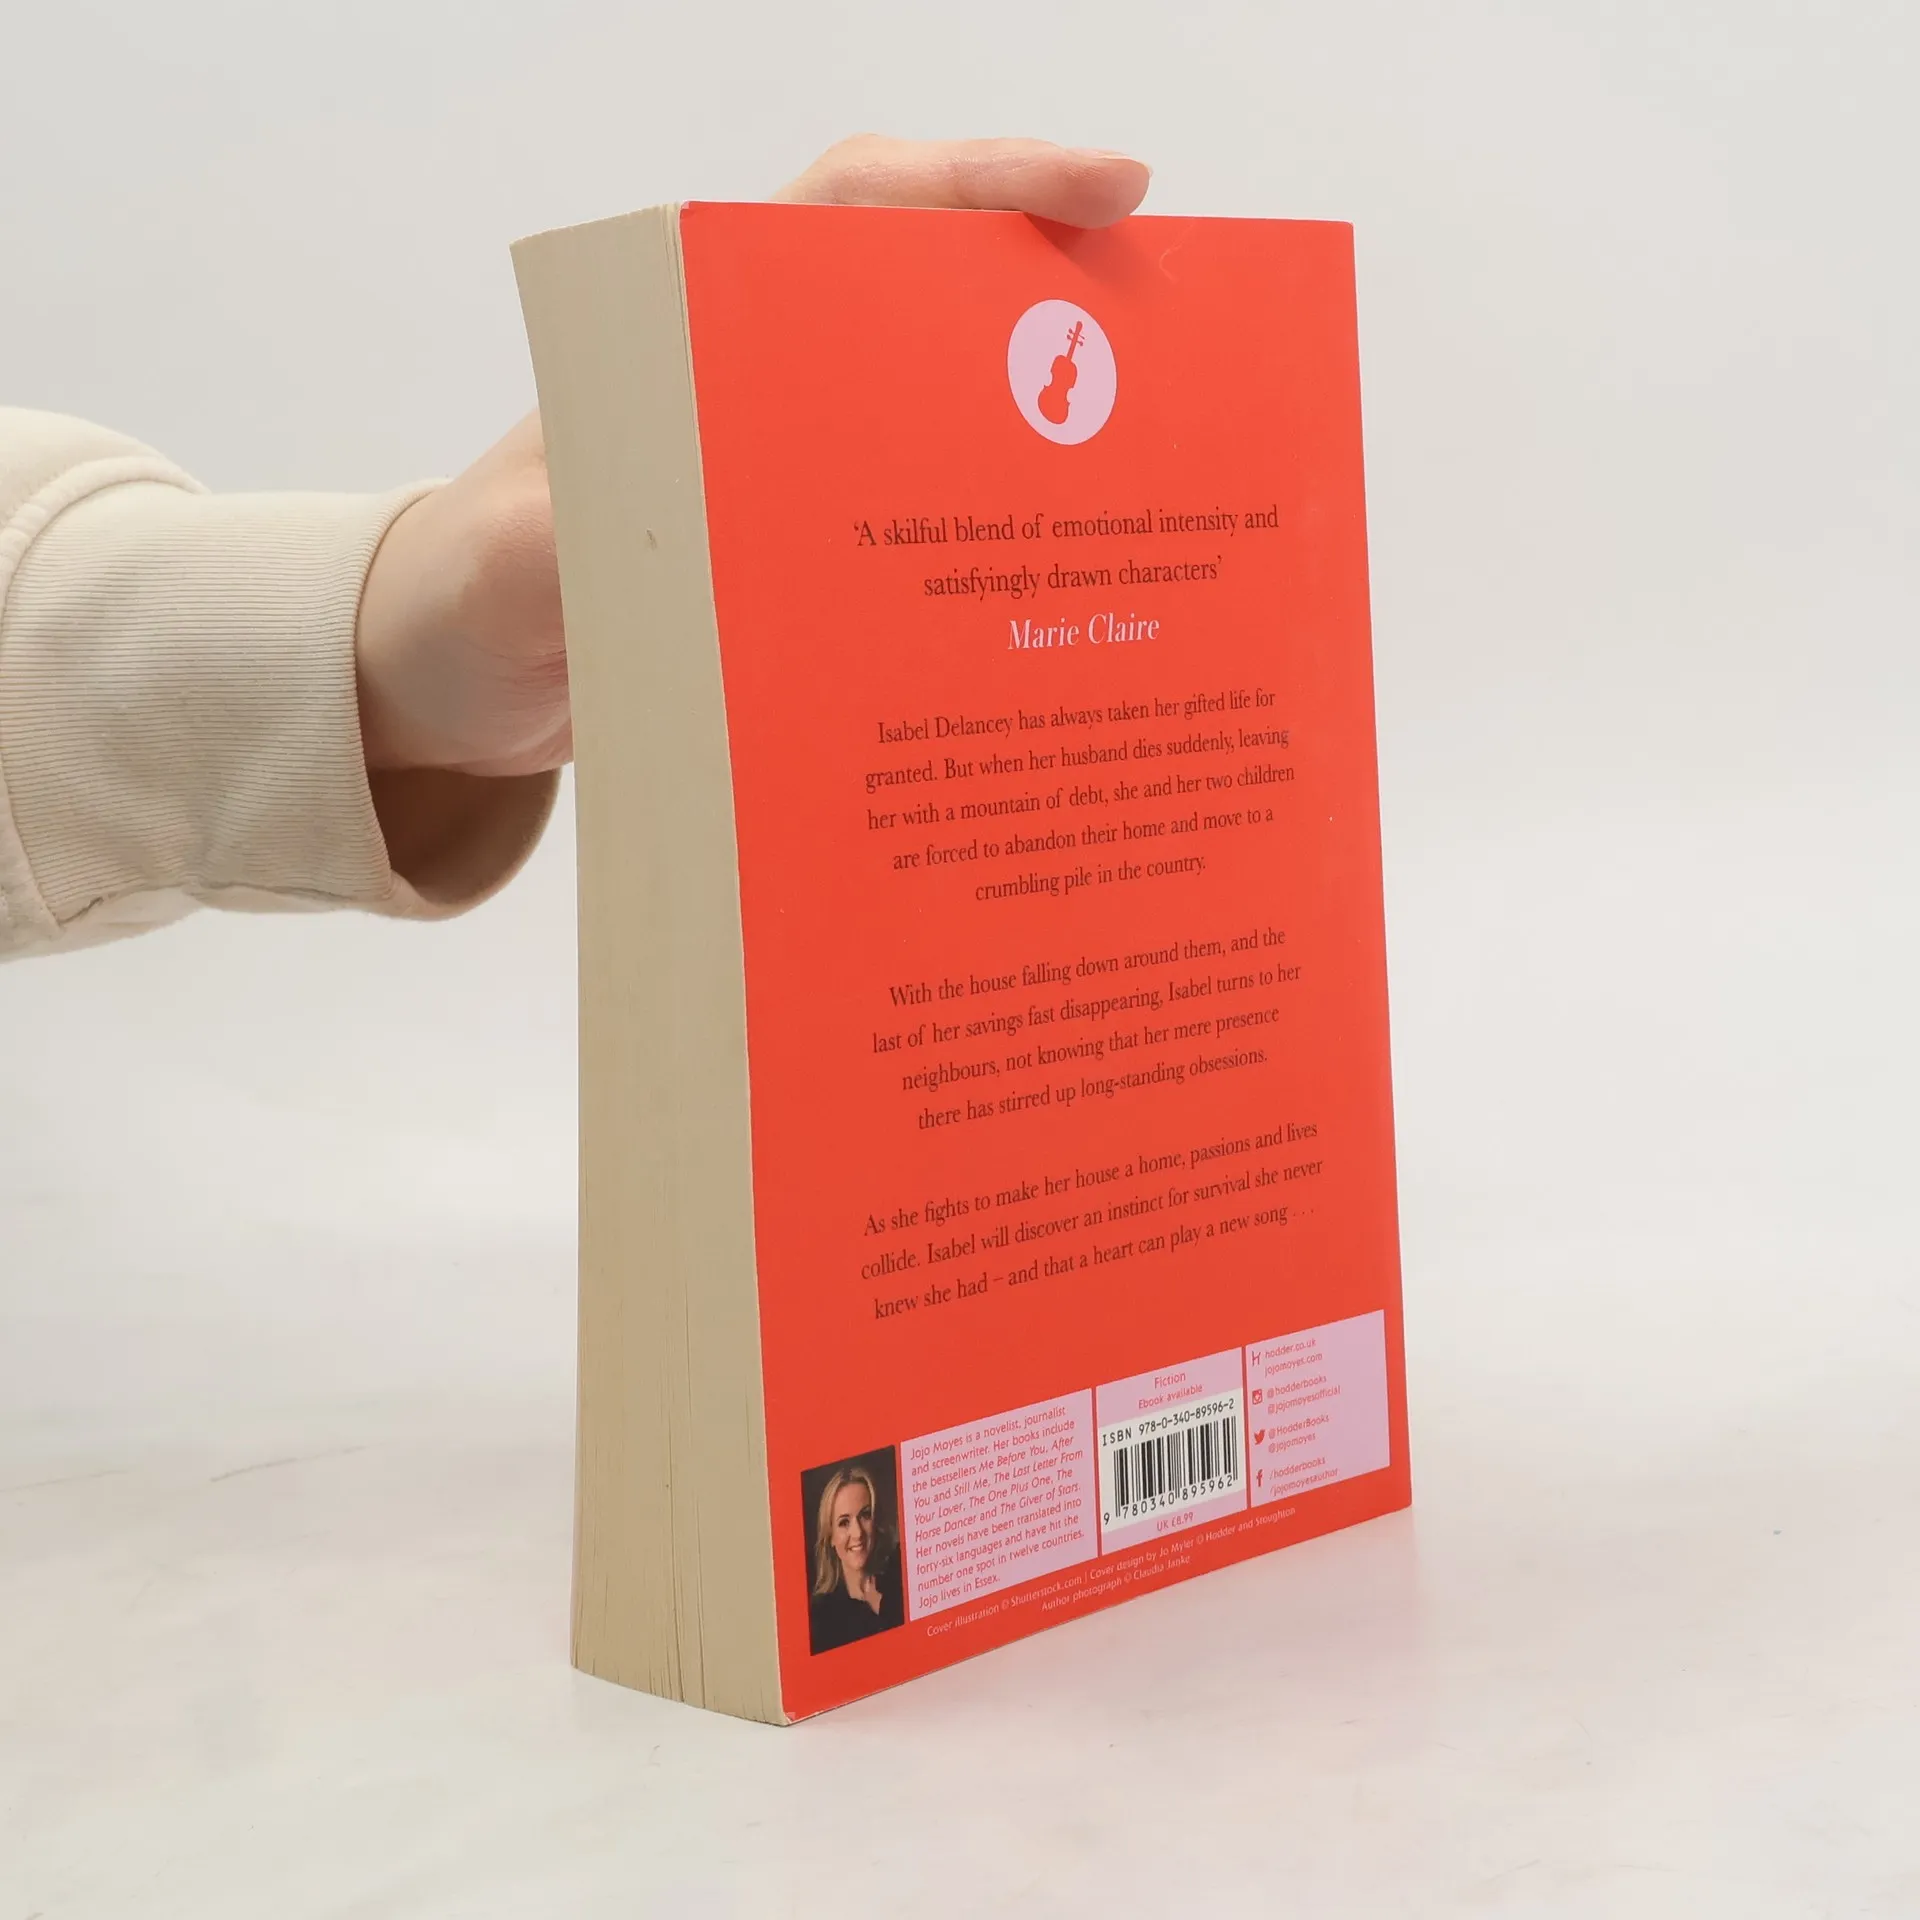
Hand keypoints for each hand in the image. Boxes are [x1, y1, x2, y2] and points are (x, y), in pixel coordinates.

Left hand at [353, 137, 1151, 778]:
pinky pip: (927, 540)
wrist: (453, 682)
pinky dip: (998, 563)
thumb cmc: (465, 595)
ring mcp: (800, 476)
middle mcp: (770, 386)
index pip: (856, 214)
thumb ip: (562, 549)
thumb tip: (644, 547)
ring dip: (1049, 452)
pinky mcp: (812, 564)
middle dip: (1066, 323)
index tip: (1111, 189)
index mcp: (700, 332)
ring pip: (953, 426)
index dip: (987, 187)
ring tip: (1157, 496)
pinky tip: (1060, 617)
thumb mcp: (505, 570)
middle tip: (1181, 374)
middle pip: (943, 312)